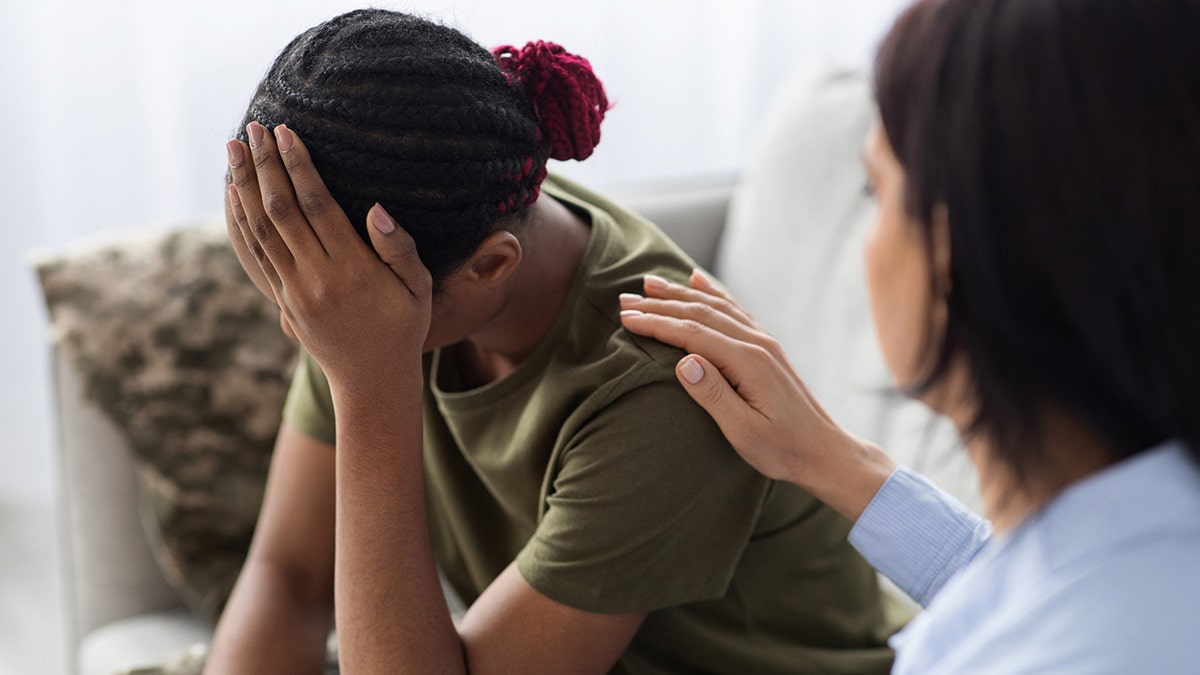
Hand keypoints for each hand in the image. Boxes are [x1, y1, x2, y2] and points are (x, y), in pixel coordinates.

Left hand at [225, 122, 431, 391]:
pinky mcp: (282, 300)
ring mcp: (294, 291)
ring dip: (244, 186)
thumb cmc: (404, 327)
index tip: (286, 133)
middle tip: (253, 127)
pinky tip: (234, 193)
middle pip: (281, 212)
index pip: (317, 206)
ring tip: (234, 149)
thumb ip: (399, 248)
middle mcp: (317, 278)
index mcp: (353, 270)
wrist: (373, 381)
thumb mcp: (419, 289)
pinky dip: (240, 220)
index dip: (298, 166)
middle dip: (264, 166)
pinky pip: (255, 253)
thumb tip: (376, 208)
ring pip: (260, 230)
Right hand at [618, 270, 894, 520]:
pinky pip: (733, 310)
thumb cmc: (783, 449)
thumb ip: (714, 396)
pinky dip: (712, 292)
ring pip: (715, 307)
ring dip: (680, 293)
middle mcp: (756, 343)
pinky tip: (698, 280)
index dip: (658, 324)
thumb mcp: (745, 432)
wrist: (824, 452)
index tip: (626, 319)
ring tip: (649, 283)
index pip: (693, 334)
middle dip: (660, 304)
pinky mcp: (765, 348)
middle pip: (701, 314)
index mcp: (749, 362)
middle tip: (625, 298)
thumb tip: (684, 361)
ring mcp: (763, 342)